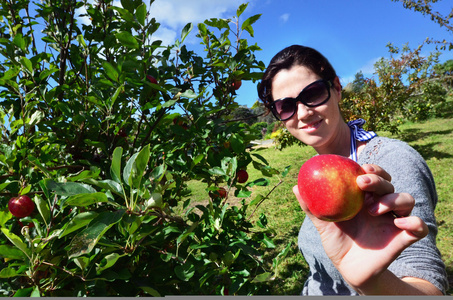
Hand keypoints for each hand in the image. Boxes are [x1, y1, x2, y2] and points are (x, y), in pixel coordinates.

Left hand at [293, 164, 428, 292]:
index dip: (371, 169)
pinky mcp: (403, 237)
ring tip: (373, 209)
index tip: (359, 168)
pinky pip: (419, 226)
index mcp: (364, 198)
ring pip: (407, 199)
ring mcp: (393, 220)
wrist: (349, 268)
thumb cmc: (337, 241)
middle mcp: (381, 205)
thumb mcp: (322, 224)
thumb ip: (311, 206)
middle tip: (362, 183)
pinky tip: (398, 222)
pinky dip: (414, 221)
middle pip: (389, 184)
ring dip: (392, 199)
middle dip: (379, 179)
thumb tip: (296, 186)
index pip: (374, 175)